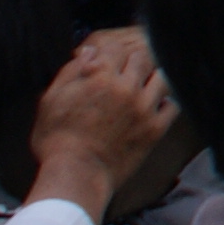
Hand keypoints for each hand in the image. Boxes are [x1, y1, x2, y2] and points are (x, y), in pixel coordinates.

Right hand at [27, 30, 177, 219]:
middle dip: (131, 62)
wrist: (75, 176)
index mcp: (101, 77)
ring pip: (162, 76)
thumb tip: (89, 51)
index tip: (105, 63)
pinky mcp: (156, 128)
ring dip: (152, 77)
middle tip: (123, 74)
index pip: (116, 48)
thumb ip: (71, 71)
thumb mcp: (51, 101)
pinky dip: (166, 101)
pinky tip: (155, 104)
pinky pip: (173, 105)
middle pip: (141, 57)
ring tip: (142, 85)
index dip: (109, 54)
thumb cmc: (57, 140)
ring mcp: (145, 108)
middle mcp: (127, 88)